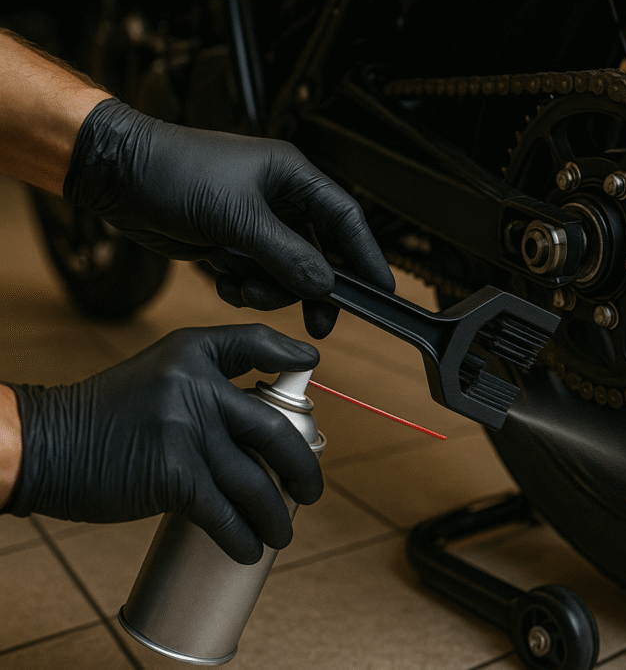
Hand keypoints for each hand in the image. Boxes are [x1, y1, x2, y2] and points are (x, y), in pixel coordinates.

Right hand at [4, 324, 323, 564]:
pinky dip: (241, 537)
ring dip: (276, 515)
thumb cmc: (106, 414)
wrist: (44, 445)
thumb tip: (264, 411)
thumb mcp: (155, 372)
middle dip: (304, 467)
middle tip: (312, 490)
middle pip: (274, 430)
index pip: (253, 344)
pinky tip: (249, 549)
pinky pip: (224, 513)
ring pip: (255, 482)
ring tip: (283, 532)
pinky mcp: (175, 475)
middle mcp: (196, 386)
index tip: (311, 365)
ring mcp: (187, 431)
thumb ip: (204, 377)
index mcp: (192, 354)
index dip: (288, 354)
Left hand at [63, 98, 395, 337]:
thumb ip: (287, 255)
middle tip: (318, 322)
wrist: (117, 176)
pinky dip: (243, 288)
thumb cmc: (175, 172)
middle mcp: (279, 198)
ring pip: (286, 272)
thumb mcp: (238, 217)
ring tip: (242, 288)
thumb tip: (325, 285)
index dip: (366, 254)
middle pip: (319, 253)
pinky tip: (223, 280)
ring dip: (269, 290)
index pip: (345, 218)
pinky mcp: (230, 242)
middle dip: (311, 288)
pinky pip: (255, 277)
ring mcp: (254, 222)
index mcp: (292, 176)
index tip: (379, 290)